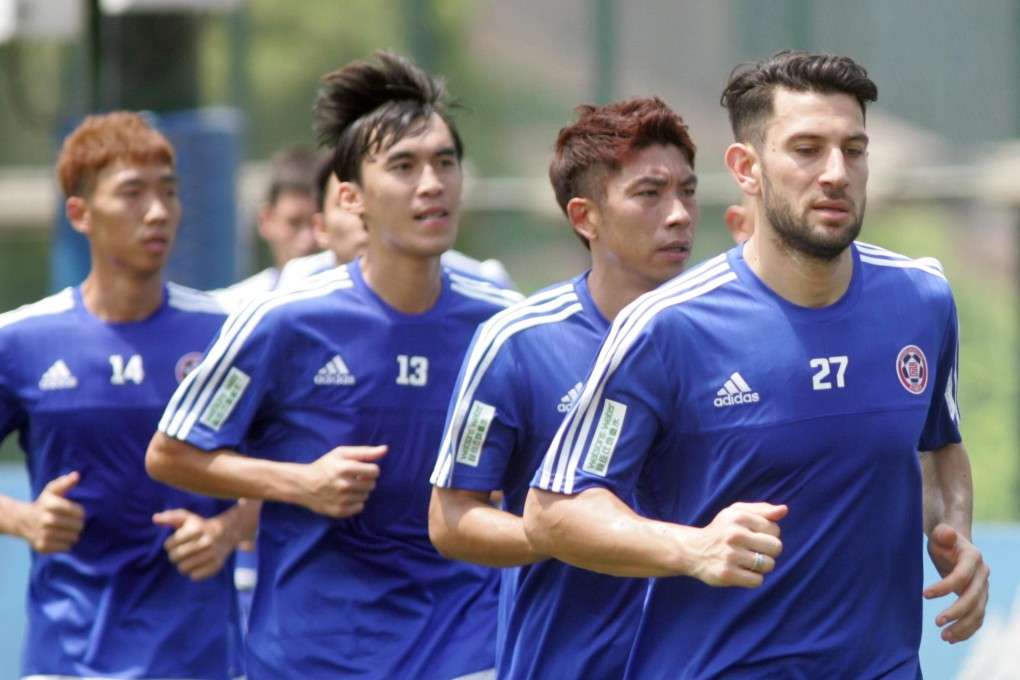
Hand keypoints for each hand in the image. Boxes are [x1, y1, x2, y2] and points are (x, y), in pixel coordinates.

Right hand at [22, 472, 84, 552]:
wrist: (24, 521)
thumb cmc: (44, 504)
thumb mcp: (52, 490)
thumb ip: (65, 482)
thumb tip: (77, 475)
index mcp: (51, 505)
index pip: (80, 513)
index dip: (80, 513)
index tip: (74, 512)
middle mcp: (46, 520)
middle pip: (78, 526)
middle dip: (77, 524)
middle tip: (70, 522)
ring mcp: (43, 534)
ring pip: (74, 537)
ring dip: (72, 534)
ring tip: (64, 529)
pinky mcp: (43, 546)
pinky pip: (66, 547)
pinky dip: (65, 543)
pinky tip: (58, 537)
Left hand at [153, 508, 232, 580]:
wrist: (226, 534)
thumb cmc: (199, 526)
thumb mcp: (186, 518)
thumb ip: (170, 517)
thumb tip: (155, 518)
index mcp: (196, 529)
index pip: (168, 545)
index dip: (170, 544)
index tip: (177, 541)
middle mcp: (206, 541)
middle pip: (174, 557)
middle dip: (175, 555)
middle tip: (182, 551)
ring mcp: (212, 554)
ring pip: (183, 568)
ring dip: (183, 564)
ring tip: (190, 557)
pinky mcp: (216, 565)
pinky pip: (195, 576)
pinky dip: (194, 572)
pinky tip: (199, 564)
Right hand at [298, 445, 387, 516]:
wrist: (304, 485)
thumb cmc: (325, 466)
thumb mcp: (342, 453)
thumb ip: (365, 451)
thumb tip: (385, 449)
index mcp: (345, 468)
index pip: (375, 471)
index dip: (371, 469)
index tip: (363, 470)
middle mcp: (344, 485)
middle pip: (372, 484)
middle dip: (366, 480)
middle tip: (354, 478)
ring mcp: (342, 500)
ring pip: (366, 496)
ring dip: (360, 491)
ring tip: (348, 487)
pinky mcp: (340, 511)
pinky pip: (360, 508)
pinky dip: (355, 503)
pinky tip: (345, 497)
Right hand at [687, 502, 786, 587]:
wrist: (694, 550)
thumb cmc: (722, 530)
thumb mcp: (737, 512)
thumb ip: (762, 510)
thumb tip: (784, 510)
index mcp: (739, 516)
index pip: (775, 529)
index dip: (769, 535)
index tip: (754, 536)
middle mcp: (734, 534)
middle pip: (776, 547)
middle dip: (769, 551)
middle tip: (754, 550)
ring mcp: (730, 555)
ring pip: (768, 565)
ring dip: (761, 565)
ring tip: (747, 560)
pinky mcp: (727, 574)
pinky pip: (757, 580)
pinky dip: (753, 578)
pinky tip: (741, 571)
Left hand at [925, 523, 988, 642]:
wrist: (955, 546)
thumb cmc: (943, 540)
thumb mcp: (940, 534)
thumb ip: (943, 534)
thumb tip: (948, 533)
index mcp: (974, 558)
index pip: (962, 576)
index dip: (945, 587)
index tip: (924, 594)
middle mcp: (983, 575)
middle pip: (973, 598)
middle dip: (956, 612)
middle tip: (937, 622)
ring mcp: (983, 589)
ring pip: (978, 612)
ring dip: (963, 627)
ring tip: (944, 636)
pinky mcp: (979, 600)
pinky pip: (977, 618)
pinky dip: (967, 630)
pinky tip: (952, 638)